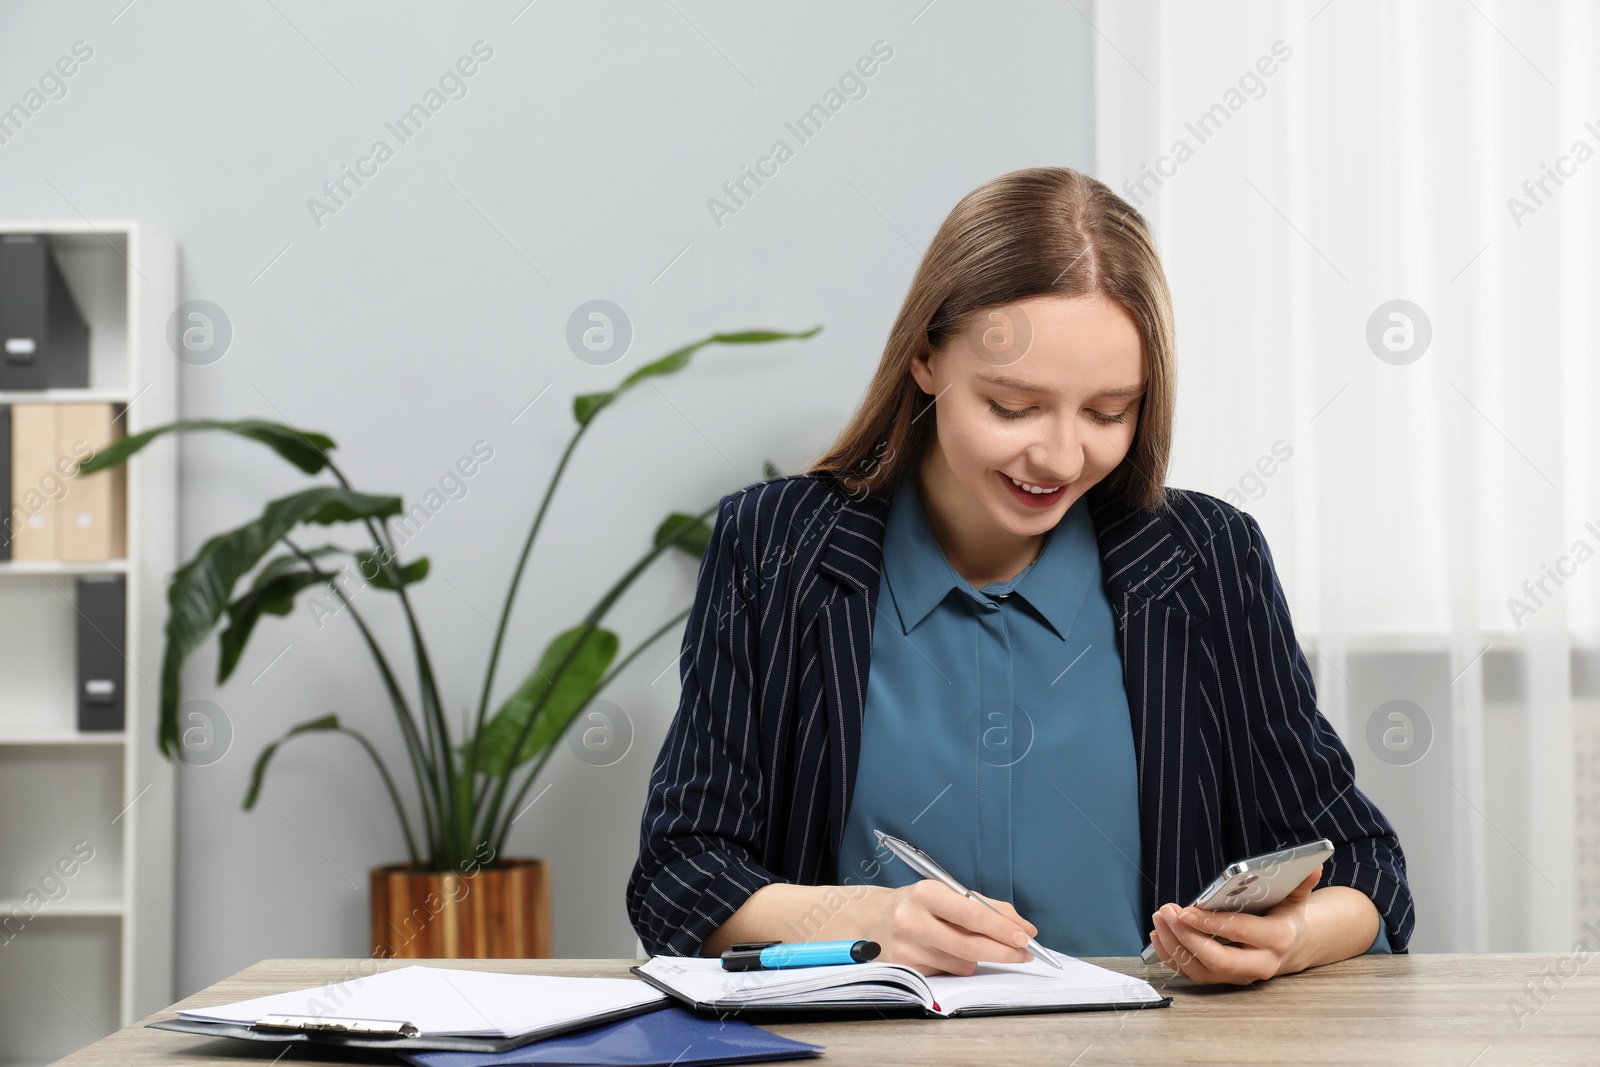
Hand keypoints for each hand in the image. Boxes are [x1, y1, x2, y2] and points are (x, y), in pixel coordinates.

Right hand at [860, 880, 1038, 975]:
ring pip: (963, 964)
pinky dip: (959, 965)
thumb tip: (1023, 928)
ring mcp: (908, 951)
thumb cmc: (918, 904)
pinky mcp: (908, 972)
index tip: (1026, 936)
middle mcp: (912, 922)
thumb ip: (986, 907)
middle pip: (970, 946)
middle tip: (1025, 952)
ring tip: (971, 943)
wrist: (873, 920)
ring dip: (980, 958)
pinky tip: (948, 952)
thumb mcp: (946, 892)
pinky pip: (950, 974)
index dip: (1003, 928)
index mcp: (925, 894)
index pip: (972, 914)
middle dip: (1004, 951)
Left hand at [1147, 866, 1321, 984]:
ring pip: (1200, 969)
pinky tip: (1160, 935)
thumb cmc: (1286, 917)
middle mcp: (1258, 963)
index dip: (1211, 923)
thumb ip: (1300, 881)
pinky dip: (1172, 956)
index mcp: (1276, 939)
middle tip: (1168, 912)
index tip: (1187, 910)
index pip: (1240, 933)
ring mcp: (1239, 975)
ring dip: (1174, 945)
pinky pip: (1192, 973)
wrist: (1292, 946)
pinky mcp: (1223, 979)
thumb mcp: (1296, 898)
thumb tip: (1312, 864)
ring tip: (1160, 918)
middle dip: (1188, 937)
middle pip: (1218, 960)